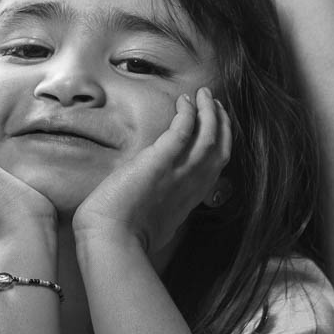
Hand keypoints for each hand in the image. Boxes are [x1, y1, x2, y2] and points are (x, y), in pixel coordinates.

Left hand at [72, 88, 231, 252]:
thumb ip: (165, 210)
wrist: (112, 240)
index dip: (221, 141)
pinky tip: (185, 101)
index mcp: (193, 198)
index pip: (217, 163)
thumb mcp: (158, 225)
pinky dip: (188, 113)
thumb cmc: (125, 237)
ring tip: (204, 94)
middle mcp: (193, 183)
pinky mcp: (160, 160)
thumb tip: (161, 208)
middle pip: (221, 147)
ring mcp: (180, 172)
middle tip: (214, 103)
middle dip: (222, 123)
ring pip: (209, 135)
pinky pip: (183, 130)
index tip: (216, 124)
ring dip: (209, 112)